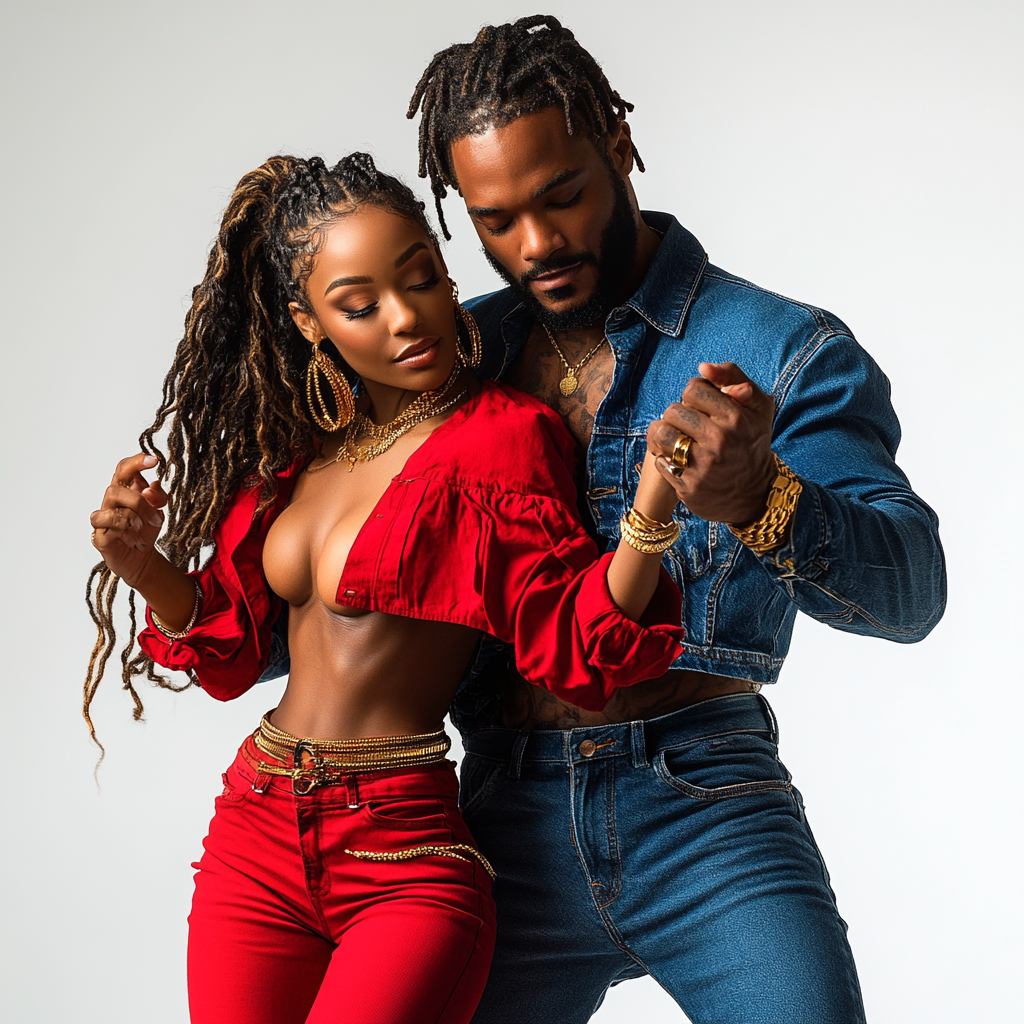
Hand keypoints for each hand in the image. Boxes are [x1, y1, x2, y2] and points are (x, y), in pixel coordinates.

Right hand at [89, 454, 167, 587]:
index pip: (124, 470)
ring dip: (133, 518)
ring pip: (109, 508)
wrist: (141, 557)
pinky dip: (124, 532)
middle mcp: (111, 502)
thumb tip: (152, 487)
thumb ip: (157, 497)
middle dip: (139, 502)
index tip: (154, 461)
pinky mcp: (100, 536)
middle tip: (156, 518)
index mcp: (125, 490)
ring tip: (144, 529)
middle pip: (115, 489)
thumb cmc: (144, 529)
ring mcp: (102, 519)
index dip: (136, 462)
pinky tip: (134, 539)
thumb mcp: (158, 511)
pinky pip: (108, 528)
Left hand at [646, 362, 775, 523]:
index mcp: (736, 418)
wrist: (755, 495)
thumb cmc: (752, 444)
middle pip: (673, 410)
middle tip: (690, 427)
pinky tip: (679, 462)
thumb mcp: (758, 408)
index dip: (695, 396)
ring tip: (676, 440)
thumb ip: (734, 378)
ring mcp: (702, 465)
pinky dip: (665, 459)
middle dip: (679, 416)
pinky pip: (659, 461)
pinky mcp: (688, 486)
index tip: (702, 408)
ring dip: (664, 435)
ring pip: (660, 434)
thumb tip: (703, 367)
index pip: (693, 389)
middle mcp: (719, 440)